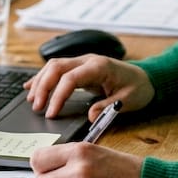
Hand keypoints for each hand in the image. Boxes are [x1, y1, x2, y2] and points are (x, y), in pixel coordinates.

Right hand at [24, 54, 153, 118]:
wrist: (147, 77)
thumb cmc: (138, 88)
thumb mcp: (128, 101)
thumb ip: (108, 107)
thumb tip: (91, 116)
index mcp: (99, 66)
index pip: (70, 78)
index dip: (58, 95)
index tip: (50, 113)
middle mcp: (88, 60)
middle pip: (56, 67)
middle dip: (43, 87)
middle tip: (36, 107)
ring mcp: (83, 61)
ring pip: (53, 66)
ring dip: (40, 82)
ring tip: (31, 100)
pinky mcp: (80, 67)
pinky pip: (56, 68)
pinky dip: (43, 77)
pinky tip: (31, 86)